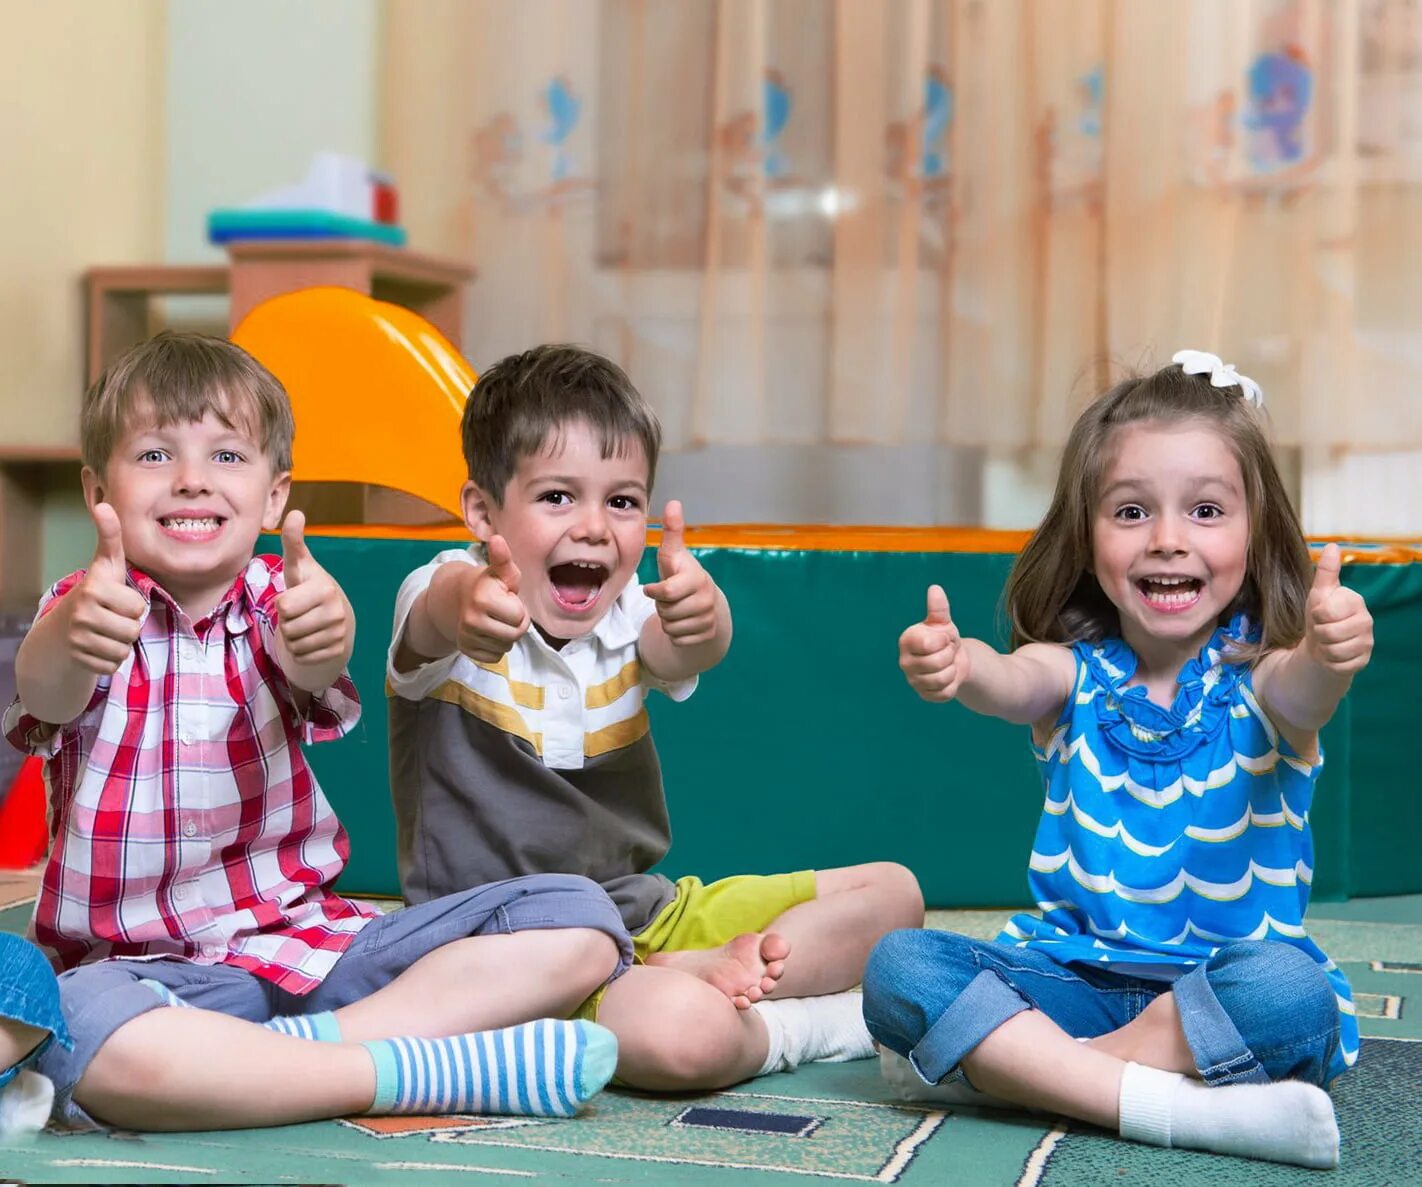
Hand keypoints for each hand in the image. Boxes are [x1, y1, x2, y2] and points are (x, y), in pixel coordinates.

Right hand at [62, 502, 145, 673]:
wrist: (61, 630)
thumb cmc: (95, 593)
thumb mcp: (105, 564)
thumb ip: (110, 537)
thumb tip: (104, 505)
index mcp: (94, 589)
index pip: (138, 606)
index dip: (133, 604)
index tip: (116, 597)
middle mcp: (82, 613)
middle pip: (134, 630)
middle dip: (129, 625)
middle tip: (112, 617)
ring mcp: (78, 638)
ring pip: (125, 649)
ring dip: (121, 643)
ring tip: (106, 631)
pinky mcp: (79, 660)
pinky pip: (114, 665)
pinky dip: (111, 660)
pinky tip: (98, 647)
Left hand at [275, 511, 352, 668]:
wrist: (337, 615)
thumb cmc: (309, 587)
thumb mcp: (300, 565)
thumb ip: (294, 541)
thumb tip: (295, 513)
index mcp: (324, 588)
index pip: (284, 607)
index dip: (282, 604)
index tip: (294, 597)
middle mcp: (336, 611)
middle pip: (288, 628)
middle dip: (286, 623)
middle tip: (299, 613)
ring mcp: (339, 633)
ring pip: (295, 646)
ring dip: (292, 639)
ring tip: (304, 626)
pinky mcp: (338, 651)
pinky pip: (304, 658)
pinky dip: (302, 653)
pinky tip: (311, 640)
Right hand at [457, 534, 529, 663]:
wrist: (458, 598)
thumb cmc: (490, 584)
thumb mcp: (501, 571)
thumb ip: (503, 558)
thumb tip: (497, 539)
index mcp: (482, 598)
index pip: (519, 617)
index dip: (519, 609)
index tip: (507, 599)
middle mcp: (471, 619)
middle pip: (514, 635)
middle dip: (515, 624)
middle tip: (504, 612)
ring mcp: (466, 636)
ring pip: (505, 648)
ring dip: (506, 636)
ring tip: (496, 620)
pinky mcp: (465, 650)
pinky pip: (495, 658)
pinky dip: (496, 648)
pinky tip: (488, 633)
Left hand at [643, 500, 718, 646]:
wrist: (705, 602)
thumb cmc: (681, 574)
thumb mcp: (673, 554)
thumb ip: (672, 532)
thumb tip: (673, 502)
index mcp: (696, 578)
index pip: (668, 592)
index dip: (655, 592)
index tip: (651, 588)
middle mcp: (706, 598)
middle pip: (666, 611)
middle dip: (662, 606)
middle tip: (669, 597)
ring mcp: (709, 618)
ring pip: (671, 627)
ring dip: (667, 620)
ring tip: (676, 607)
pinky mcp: (708, 634)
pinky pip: (678, 640)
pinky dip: (676, 634)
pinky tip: (683, 621)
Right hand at [899, 585, 967, 701]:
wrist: (954, 658)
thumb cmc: (944, 637)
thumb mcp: (943, 622)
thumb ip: (938, 608)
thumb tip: (935, 589)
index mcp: (906, 640)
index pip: (929, 644)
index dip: (944, 640)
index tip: (943, 637)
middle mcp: (904, 661)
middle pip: (936, 663)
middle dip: (950, 655)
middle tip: (947, 651)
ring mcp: (913, 680)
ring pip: (941, 680)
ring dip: (952, 670)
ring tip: (948, 664)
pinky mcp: (924, 695)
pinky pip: (944, 693)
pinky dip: (952, 685)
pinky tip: (948, 677)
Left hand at [1304, 543, 1371, 674]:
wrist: (1322, 644)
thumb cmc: (1321, 615)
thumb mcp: (1319, 593)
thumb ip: (1325, 571)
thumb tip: (1332, 545)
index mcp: (1355, 601)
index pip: (1326, 612)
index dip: (1316, 615)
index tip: (1319, 614)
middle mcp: (1366, 621)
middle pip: (1330, 633)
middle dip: (1319, 633)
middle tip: (1323, 630)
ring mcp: (1367, 642)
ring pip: (1334, 651)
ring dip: (1324, 649)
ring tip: (1327, 642)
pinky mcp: (1363, 661)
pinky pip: (1340, 665)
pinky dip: (1330, 662)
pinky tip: (1333, 655)